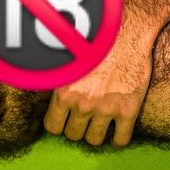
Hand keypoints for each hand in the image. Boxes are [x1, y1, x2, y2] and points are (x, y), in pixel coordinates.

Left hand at [44, 25, 155, 147]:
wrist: (128, 29)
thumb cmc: (96, 40)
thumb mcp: (69, 59)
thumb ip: (59, 80)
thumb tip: (41, 85)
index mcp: (65, 92)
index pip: (53, 127)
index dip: (59, 123)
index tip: (65, 118)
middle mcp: (83, 103)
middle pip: (73, 135)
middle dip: (77, 127)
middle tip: (83, 118)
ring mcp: (106, 109)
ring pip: (94, 140)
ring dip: (96, 132)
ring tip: (99, 123)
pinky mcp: (128, 109)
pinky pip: (121, 140)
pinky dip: (118, 139)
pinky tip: (118, 130)